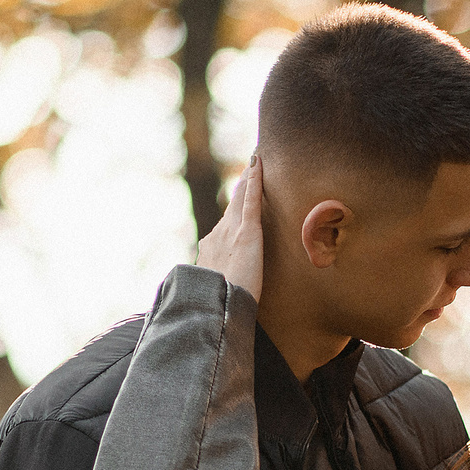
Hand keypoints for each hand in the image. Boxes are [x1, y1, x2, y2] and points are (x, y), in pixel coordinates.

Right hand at [196, 155, 265, 300]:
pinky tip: (258, 164)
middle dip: (241, 187)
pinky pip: (251, 201)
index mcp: (211, 249)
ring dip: (248, 179)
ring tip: (256, 162)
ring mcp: (231, 232)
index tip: (237, 195)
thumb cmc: (218, 306)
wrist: (214, 307)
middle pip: (232, 205)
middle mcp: (218, 235)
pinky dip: (254, 181)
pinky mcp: (246, 233)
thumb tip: (224, 287)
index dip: (233, 208)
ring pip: (241, 198)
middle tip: (250, 168)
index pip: (225, 224)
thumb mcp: (215, 291)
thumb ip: (218, 283)